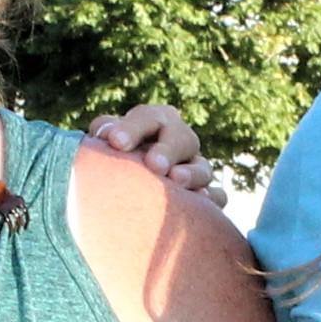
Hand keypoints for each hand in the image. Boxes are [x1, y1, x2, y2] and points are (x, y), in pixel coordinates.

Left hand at [86, 101, 218, 196]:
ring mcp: (195, 169)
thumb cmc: (111, 161)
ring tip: (176, 181)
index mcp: (155, 122)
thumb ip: (103, 132)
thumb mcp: (103, 143)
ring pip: (203, 168)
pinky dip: (211, 199)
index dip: (133, 128)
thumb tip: (106, 133)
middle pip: (182, 138)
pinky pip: (217, 197)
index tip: (115, 142)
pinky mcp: (205, 198)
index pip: (148, 117)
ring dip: (192, 174)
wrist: (122, 192)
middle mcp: (179, 141)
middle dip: (168, 150)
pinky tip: (200, 204)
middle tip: (154, 165)